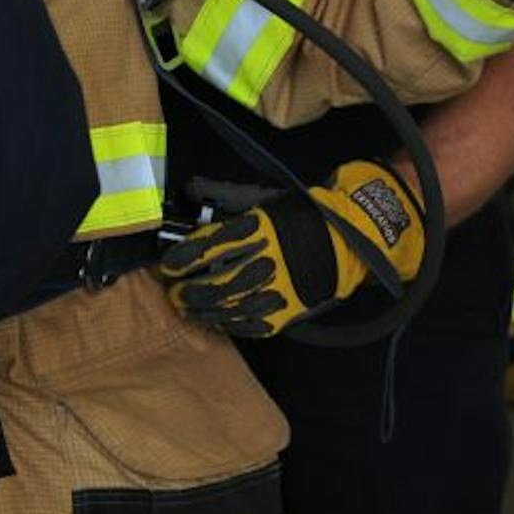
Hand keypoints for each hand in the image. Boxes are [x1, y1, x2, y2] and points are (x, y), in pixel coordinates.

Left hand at [158, 161, 423, 337]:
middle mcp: (265, 262)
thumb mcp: (263, 200)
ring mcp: (276, 291)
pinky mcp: (286, 314)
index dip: (183, 258)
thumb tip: (192, 188)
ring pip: (229, 308)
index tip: (168, 265)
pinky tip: (216, 320)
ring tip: (188, 308)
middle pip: (215, 283)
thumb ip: (226, 197)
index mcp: (258, 230)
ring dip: (203, 310)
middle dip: (188, 290)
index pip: (209, 247)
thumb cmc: (298, 218)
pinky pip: (250, 325)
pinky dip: (229, 324)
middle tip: (174, 292)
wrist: (345, 244)